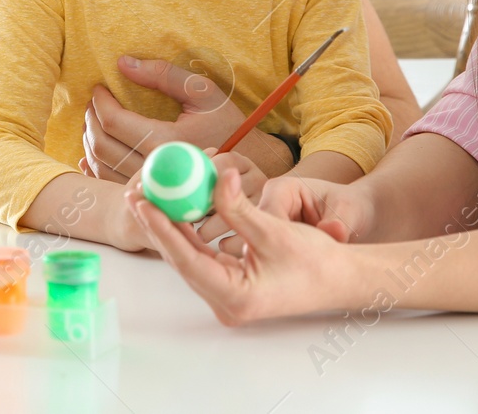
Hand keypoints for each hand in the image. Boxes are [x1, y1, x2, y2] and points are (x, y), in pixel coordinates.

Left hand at [81, 55, 264, 181]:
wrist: (248, 165)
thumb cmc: (227, 125)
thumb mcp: (203, 92)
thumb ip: (164, 75)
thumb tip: (123, 64)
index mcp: (167, 139)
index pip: (114, 121)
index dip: (100, 102)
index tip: (99, 89)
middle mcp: (156, 167)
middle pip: (102, 145)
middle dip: (90, 120)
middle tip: (93, 103)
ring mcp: (152, 186)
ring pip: (101, 166)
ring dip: (90, 141)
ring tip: (95, 121)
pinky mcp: (150, 196)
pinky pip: (110, 184)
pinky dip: (95, 166)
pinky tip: (92, 151)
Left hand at [126, 168, 356, 324]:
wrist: (341, 280)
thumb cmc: (315, 261)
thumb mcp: (273, 230)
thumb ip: (238, 206)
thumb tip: (215, 176)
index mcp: (234, 296)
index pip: (186, 259)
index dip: (162, 229)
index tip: (143, 202)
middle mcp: (225, 302)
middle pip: (181, 259)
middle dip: (158, 226)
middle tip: (136, 194)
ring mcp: (227, 296)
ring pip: (188, 257)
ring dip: (170, 228)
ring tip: (147, 198)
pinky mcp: (231, 286)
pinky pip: (202, 257)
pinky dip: (189, 234)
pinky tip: (175, 210)